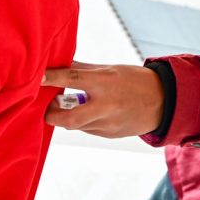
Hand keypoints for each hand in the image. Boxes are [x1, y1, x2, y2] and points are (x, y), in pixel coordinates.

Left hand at [42, 62, 163, 137]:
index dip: (50, 78)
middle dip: (51, 114)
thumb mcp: (109, 68)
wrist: (164, 102)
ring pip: (76, 125)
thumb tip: (57, 64)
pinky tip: (87, 111)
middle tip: (46, 106)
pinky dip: (82, 121)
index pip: (71, 79)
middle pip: (68, 118)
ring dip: (67, 116)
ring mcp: (108, 124)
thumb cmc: (134, 80)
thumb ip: (82, 69)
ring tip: (67, 104)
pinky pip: (88, 129)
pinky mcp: (110, 135)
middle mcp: (106, 105)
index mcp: (105, 82)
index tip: (36, 76)